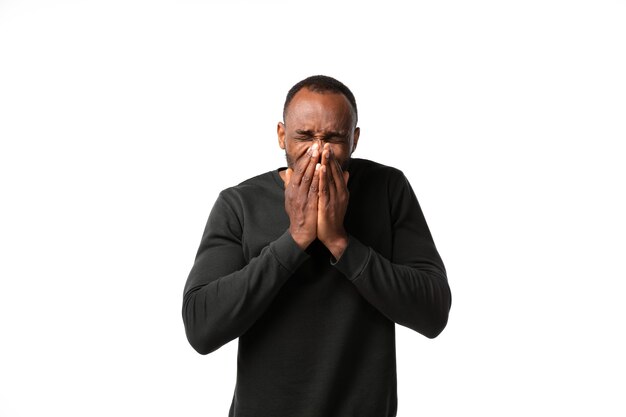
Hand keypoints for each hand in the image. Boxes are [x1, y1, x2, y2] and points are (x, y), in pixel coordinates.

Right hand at [284, 143, 320, 249]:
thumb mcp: (291, 198)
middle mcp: (295, 192)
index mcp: (292, 189)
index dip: (306, 157)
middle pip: (303, 170)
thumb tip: (288, 171)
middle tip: (317, 143)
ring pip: (307, 177)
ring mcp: (301, 198)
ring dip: (314, 163)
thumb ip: (290, 184)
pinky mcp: (308, 205)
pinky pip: (313, 189)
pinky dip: (317, 178)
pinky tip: (322, 169)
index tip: (313, 146)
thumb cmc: (298, 215)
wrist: (300, 234)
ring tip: (319, 152)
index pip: (299, 169)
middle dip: (310, 156)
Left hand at [317, 144, 349, 259]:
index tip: (327, 146)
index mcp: (341, 190)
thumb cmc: (333, 216)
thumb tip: (345, 172)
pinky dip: (323, 177)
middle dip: (330, 157)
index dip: (332, 158)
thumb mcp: (339, 199)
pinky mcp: (328, 204)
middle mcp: (340, 192)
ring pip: (330, 178)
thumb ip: (341, 185)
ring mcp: (335, 198)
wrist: (333, 235)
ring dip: (327, 164)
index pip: (336, 171)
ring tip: (323, 151)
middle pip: (335, 171)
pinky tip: (320, 168)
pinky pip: (325, 188)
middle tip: (325, 143)